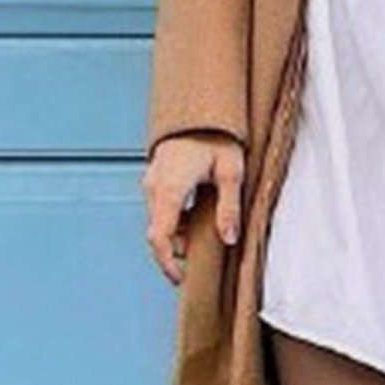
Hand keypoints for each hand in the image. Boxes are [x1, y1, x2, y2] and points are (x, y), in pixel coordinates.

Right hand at [143, 131, 245, 286]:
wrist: (200, 105)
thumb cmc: (218, 135)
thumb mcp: (231, 172)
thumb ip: (229, 208)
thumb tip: (228, 240)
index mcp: (170, 189)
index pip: (160, 237)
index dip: (167, 264)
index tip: (181, 279)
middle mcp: (154, 187)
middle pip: (157, 233)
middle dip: (175, 253)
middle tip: (200, 265)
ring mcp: (152, 181)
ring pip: (159, 221)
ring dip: (178, 236)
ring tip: (206, 240)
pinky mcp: (156, 177)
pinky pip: (161, 208)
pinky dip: (176, 221)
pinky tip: (198, 220)